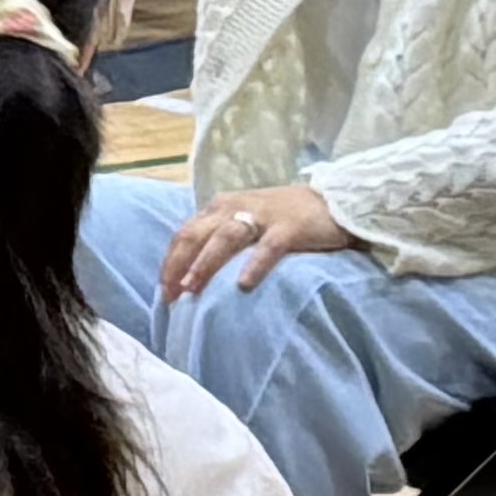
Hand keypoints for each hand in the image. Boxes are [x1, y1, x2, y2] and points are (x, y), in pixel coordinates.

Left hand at [161, 181, 354, 300]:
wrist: (334, 201)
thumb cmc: (281, 218)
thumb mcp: (243, 221)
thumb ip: (219, 240)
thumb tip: (190, 277)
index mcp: (219, 208)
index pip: (184, 234)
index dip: (169, 262)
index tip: (161, 292)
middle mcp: (234, 207)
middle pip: (196, 235)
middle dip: (178, 265)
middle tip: (170, 294)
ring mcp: (263, 216)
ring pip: (225, 238)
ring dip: (205, 263)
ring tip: (191, 287)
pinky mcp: (290, 227)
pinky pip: (268, 247)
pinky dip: (254, 264)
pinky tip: (243, 284)